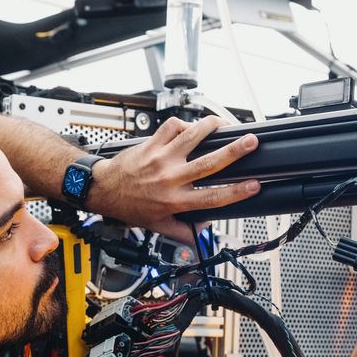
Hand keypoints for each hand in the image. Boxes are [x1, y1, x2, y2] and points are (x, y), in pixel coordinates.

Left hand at [88, 115, 260, 241]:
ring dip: (211, 127)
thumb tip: (201, 233)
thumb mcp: (156, 225)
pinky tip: (193, 127)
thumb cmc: (129, 206)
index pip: (211, 198)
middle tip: (251, 142)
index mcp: (175, 201)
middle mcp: (170, 178)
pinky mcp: (151, 144)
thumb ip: (181, 231)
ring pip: (191, 136)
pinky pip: (172, 127)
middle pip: (208, 163)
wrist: (103, 190)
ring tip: (227, 124)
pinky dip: (185, 123)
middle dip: (233, 151)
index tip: (254, 185)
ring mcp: (161, 158)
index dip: (236, 192)